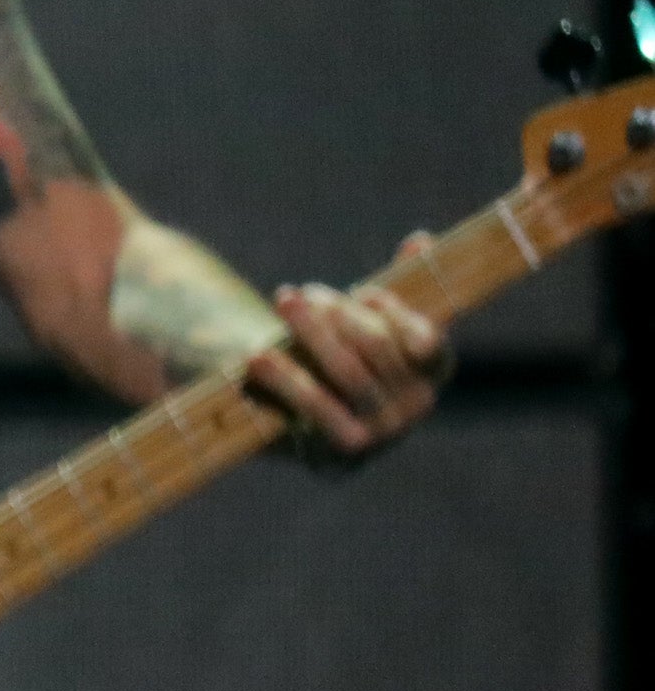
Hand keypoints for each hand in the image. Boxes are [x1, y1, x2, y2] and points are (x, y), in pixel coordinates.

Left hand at [256, 233, 447, 466]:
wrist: (295, 420)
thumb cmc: (337, 356)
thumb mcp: (366, 321)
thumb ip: (392, 289)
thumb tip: (421, 239)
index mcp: (434, 370)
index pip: (426, 335)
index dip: (395, 311)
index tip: (363, 292)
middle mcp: (419, 404)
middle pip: (377, 345)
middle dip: (338, 314)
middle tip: (301, 293)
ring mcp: (386, 432)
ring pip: (346, 372)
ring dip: (311, 332)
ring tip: (283, 303)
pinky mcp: (347, 451)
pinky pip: (316, 407)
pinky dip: (286, 379)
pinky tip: (256, 357)